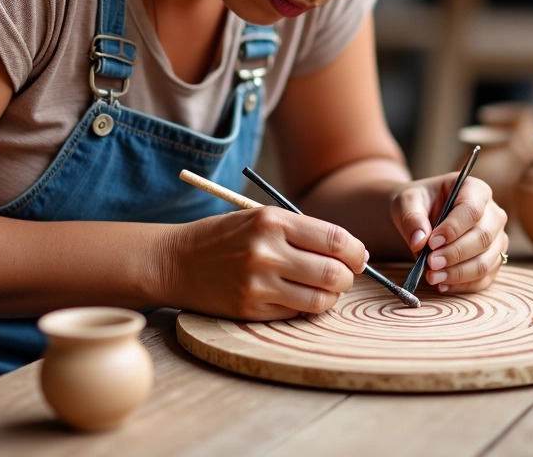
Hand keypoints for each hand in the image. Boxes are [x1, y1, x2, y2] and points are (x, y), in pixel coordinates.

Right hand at [168, 207, 367, 320]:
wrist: (175, 260)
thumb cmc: (225, 237)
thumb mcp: (261, 219)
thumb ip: (302, 232)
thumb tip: (351, 254)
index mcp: (273, 221)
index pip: (336, 240)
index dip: (355, 252)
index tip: (357, 257)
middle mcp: (266, 251)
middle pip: (334, 273)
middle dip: (347, 277)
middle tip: (342, 276)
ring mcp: (258, 283)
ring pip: (319, 299)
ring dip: (328, 297)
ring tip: (319, 288)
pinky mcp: (250, 309)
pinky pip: (295, 313)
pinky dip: (302, 307)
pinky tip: (291, 295)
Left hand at [389, 174, 507, 293]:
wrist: (421, 217)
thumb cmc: (417, 204)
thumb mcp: (407, 202)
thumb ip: (412, 218)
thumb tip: (419, 241)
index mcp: (474, 189)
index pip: (472, 210)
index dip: (454, 228)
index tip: (431, 242)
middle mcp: (493, 213)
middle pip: (483, 237)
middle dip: (455, 254)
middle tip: (430, 263)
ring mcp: (496, 239)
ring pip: (486, 261)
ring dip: (458, 273)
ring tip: (432, 277)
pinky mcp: (493, 260)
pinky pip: (484, 278)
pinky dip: (463, 285)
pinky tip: (442, 285)